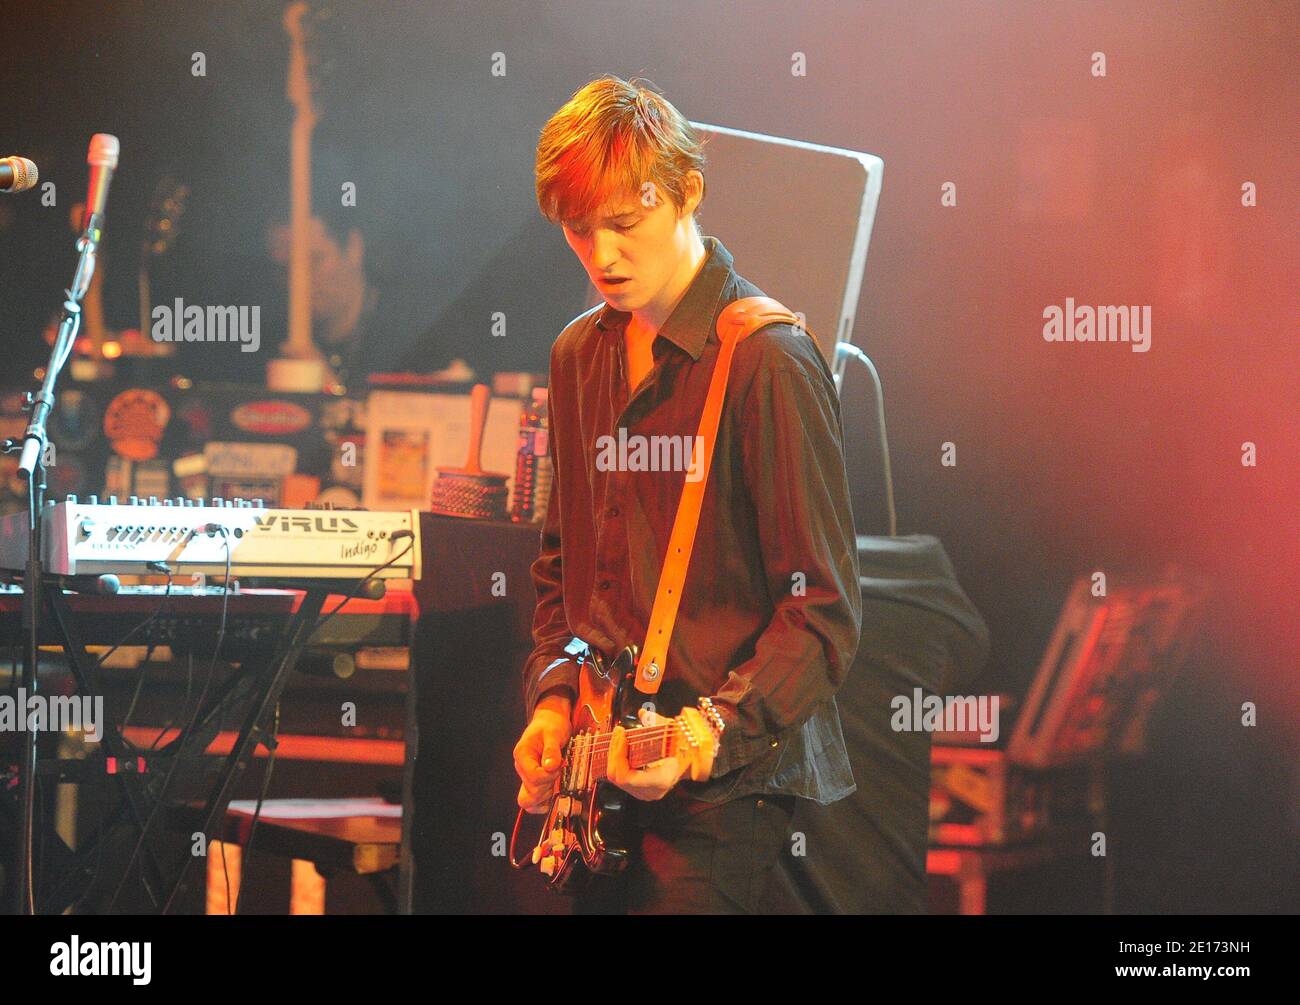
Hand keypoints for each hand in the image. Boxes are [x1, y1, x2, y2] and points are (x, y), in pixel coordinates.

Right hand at [514, 693, 571, 813]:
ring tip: (557, 782)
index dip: (549, 776)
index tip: (560, 765)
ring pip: (529, 802)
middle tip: (559, 772)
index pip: (533, 777)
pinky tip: (555, 792)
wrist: (550, 721)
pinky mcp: (533, 783)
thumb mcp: (554, 733)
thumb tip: (550, 767)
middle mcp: (521, 768)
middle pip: (530, 793)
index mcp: (522, 755)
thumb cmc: (551, 725)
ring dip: (546, 796)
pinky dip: (545, 802)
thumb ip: (551, 750)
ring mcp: (526, 777)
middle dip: (549, 786)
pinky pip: (534, 803)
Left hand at [605, 707, 716, 800]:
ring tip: (619, 738)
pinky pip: (620, 778)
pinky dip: (618, 762)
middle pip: (617, 777)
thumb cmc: (684, 750)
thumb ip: (657, 723)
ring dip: (615, 756)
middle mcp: (650, 792)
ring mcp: (643, 793)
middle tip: (618, 732)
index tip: (622, 734)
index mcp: (661, 781)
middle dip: (614, 752)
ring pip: (616, 778)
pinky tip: (622, 747)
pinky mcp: (638, 790)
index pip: (627, 777)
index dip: (619, 755)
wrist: (691, 764)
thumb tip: (643, 713)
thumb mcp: (673, 734)